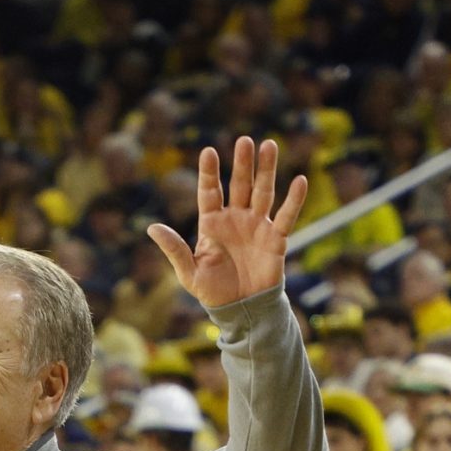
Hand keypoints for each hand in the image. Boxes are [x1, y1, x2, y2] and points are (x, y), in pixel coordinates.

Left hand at [147, 136, 306, 308]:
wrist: (240, 310)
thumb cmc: (213, 292)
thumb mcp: (189, 272)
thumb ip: (174, 249)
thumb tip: (151, 227)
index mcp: (212, 224)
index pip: (210, 192)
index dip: (209, 173)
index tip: (208, 151)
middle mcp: (235, 219)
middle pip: (239, 185)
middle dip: (242, 163)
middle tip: (245, 140)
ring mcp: (256, 226)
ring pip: (263, 192)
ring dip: (267, 170)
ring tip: (269, 145)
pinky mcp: (275, 239)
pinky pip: (286, 216)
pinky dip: (294, 200)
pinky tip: (300, 181)